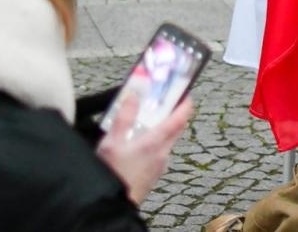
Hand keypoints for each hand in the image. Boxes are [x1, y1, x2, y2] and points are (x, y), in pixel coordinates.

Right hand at [96, 88, 192, 204]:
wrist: (111, 206)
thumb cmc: (112, 175)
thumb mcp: (112, 142)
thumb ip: (124, 117)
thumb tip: (134, 96)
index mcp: (156, 142)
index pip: (181, 117)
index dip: (185, 101)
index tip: (185, 90)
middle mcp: (163, 152)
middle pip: (176, 127)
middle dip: (172, 112)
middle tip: (162, 101)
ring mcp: (161, 164)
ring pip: (167, 140)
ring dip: (161, 128)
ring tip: (143, 122)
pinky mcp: (155, 173)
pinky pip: (159, 152)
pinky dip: (154, 143)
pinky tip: (137, 144)